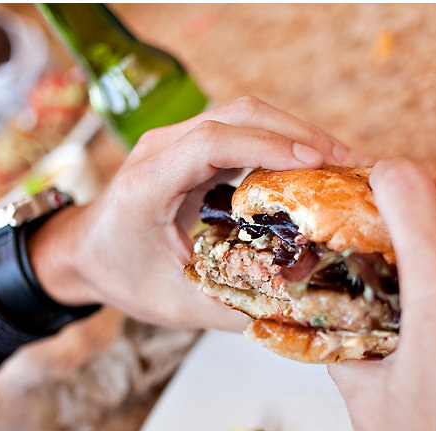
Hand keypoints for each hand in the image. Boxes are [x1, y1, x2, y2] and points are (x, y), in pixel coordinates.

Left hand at [29, 96, 369, 330]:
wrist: (84, 251)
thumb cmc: (122, 275)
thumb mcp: (175, 304)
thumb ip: (234, 308)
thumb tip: (300, 310)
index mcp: (148, 182)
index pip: (211, 143)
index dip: (266, 147)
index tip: (315, 164)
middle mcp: (163, 148)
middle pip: (239, 115)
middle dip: (301, 135)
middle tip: (352, 168)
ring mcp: (179, 140)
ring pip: (247, 116)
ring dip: (299, 135)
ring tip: (345, 167)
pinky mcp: (196, 145)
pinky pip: (246, 131)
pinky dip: (285, 144)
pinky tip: (315, 170)